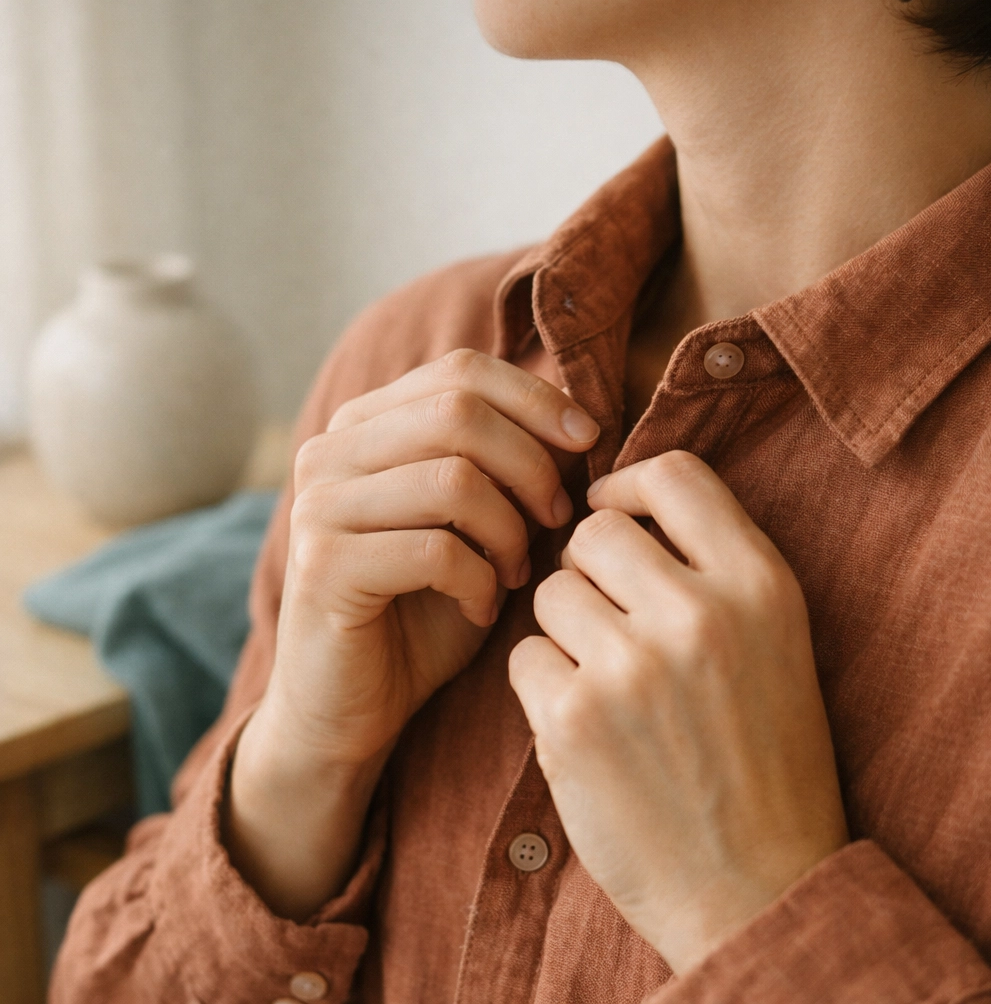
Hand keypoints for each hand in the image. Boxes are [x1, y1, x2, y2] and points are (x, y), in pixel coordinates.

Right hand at [228, 349, 598, 917]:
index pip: (461, 370)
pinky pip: (435, 549)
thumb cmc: (425, 609)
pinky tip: (483, 608)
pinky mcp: (322, 565)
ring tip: (517, 572)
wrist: (350, 705)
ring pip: (453, 478)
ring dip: (509, 530)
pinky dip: (480, 582)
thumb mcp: (477, 524)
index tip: (587, 440)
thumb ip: (509, 466)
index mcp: (364, 424)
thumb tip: (579, 418)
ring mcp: (318, 505)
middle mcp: (329, 451)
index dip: (535, 398)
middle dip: (531, 465)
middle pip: (459, 411)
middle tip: (555, 518)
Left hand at [509, 451, 848, 974]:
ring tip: (606, 684)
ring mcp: (634, 667)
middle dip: (587, 569)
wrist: (759, 890)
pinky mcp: (575, 720)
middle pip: (593, 532)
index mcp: (762, 585)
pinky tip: (585, 727)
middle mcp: (700, 615)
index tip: (613, 513)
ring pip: (549, 592)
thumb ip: (711, 565)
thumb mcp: (775, 642)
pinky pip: (524, 655)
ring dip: (563, 630)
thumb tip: (613, 504)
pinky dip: (543, 684)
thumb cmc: (764, 760)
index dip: (628, 484)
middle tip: (608, 622)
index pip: (674, 472)